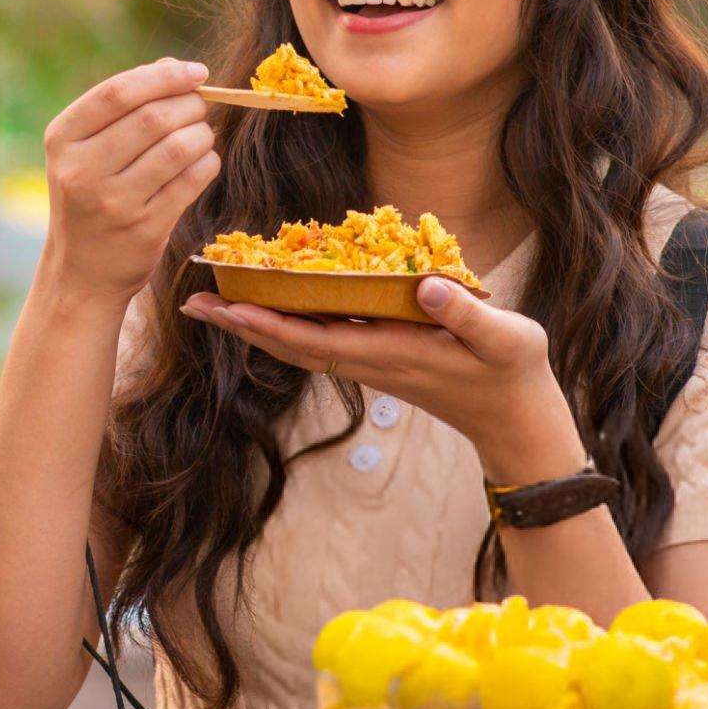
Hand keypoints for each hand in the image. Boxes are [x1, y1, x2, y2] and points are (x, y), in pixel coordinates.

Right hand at [40, 58, 218, 303]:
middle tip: (200, 105)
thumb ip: (123, 107)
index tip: (195, 72)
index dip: (163, 76)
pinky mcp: (144, 229)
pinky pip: (191, 181)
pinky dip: (208, 163)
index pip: (117, 93)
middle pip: (152, 118)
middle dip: (189, 104)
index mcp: (62, 140)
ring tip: (202, 134)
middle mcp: (81, 171)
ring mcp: (113, 203)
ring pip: (177, 148)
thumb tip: (174, 66)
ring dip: (202, 133)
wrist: (81, 273)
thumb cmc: (89, 198)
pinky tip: (204, 161)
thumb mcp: (85, 151)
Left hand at [181, 277, 584, 483]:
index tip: (224, 307)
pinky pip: (319, 340)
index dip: (265, 324)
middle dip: (239, 324)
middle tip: (190, 302)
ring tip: (215, 301)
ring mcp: (370, 361)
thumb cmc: (513, 374)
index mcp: (389, 353)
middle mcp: (368, 360)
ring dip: (255, 324)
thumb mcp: (503, 338)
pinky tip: (272, 305)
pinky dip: (287, 323)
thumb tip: (423, 287)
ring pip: (298, 343)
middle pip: (288, 343)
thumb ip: (464, 312)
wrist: (516, 420)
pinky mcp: (378, 357)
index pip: (311, 340)